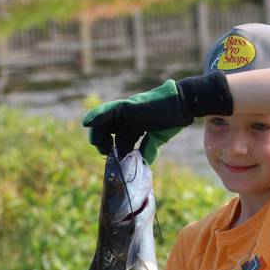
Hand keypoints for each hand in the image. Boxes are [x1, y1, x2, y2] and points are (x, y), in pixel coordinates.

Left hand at [83, 72, 232, 163]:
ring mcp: (125, 112)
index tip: (117, 161)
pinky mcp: (126, 107)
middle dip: (103, 145)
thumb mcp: (157, 139)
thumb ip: (149, 150)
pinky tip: (88, 122)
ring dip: (97, 134)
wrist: (181, 106)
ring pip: (103, 122)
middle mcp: (127, 119)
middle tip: (107, 155)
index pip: (118, 140)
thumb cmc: (172, 121)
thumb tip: (144, 163)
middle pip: (107, 132)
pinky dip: (96, 115)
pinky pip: (107, 110)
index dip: (115, 151)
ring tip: (98, 145)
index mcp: (133, 126)